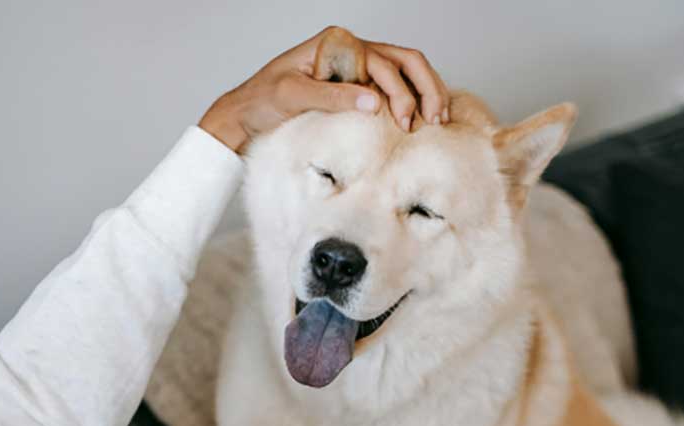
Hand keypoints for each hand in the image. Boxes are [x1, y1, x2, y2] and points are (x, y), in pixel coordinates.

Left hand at [199, 26, 450, 151]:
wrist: (246, 115)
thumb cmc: (263, 102)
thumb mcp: (294, 97)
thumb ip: (333, 96)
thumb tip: (374, 101)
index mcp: (337, 44)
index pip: (383, 61)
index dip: (401, 91)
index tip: (405, 122)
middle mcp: (351, 51)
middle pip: (404, 61)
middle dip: (425, 88)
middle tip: (434, 120)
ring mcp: (355, 68)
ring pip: (405, 72)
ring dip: (425, 93)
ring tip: (438, 120)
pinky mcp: (355, 88)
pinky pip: (393, 88)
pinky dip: (413, 100)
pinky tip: (423, 119)